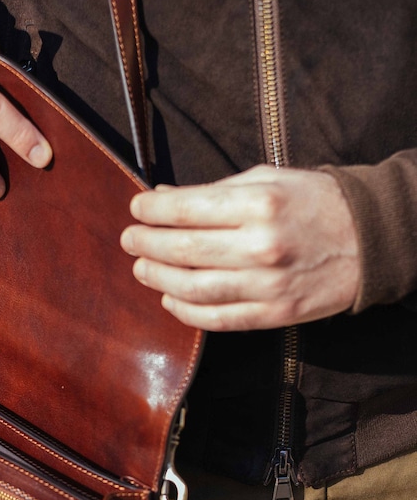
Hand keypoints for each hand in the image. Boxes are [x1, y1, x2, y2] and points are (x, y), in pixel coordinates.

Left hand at [120, 165, 360, 330]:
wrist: (370, 241)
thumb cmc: (314, 203)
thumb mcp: (268, 180)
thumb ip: (213, 191)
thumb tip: (162, 197)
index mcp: (259, 204)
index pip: (186, 209)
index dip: (152, 210)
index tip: (136, 207)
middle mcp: (261, 246)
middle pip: (183, 250)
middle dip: (146, 244)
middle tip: (129, 239)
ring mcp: (267, 285)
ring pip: (193, 289)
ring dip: (158, 278)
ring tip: (142, 267)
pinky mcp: (274, 314)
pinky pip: (217, 319)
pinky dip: (185, 311)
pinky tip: (170, 297)